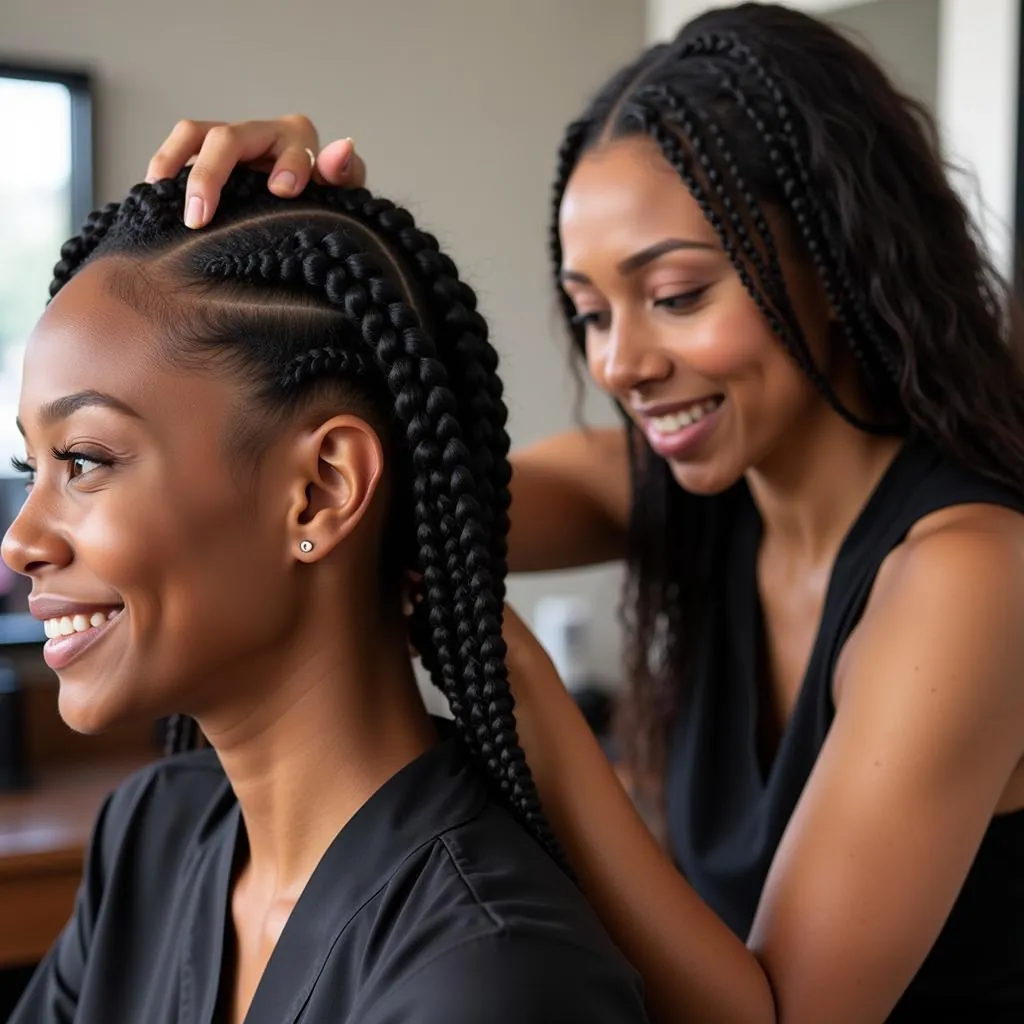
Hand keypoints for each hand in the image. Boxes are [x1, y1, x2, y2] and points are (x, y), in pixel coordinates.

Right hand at [145, 116, 366, 228]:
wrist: (306, 213)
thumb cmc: (324, 204)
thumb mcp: (342, 196)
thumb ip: (344, 175)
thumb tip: (341, 148)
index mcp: (297, 141)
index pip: (291, 142)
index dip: (288, 164)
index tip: (284, 191)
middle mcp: (260, 134)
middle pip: (227, 137)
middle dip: (210, 174)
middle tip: (198, 217)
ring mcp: (229, 143)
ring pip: (193, 134)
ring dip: (173, 162)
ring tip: (160, 196)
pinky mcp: (206, 156)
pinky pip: (178, 151)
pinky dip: (163, 169)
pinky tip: (153, 196)